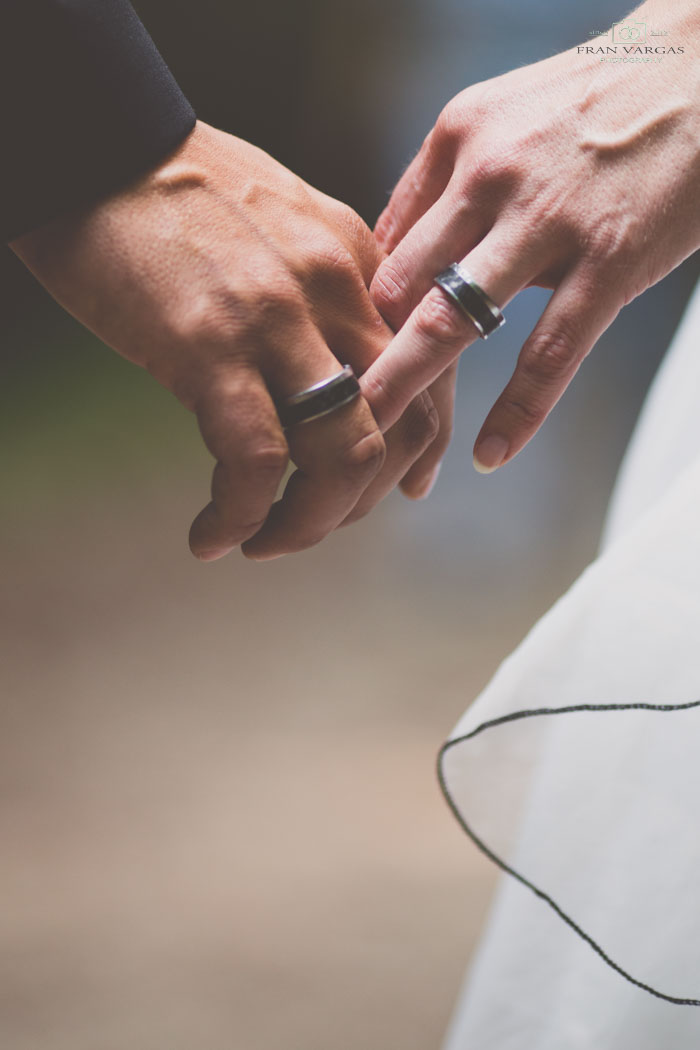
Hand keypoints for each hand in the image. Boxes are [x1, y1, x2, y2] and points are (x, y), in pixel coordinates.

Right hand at [11, 121, 444, 559]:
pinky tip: (211, 534)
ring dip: (313, 524)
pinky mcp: (210, 346)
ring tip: (266, 542)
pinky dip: (240, 517)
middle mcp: (336, 291)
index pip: (430, 371)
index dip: (425, 447)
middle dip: (367, 499)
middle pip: (404, 424)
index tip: (403, 489)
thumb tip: (338, 366)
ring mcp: (278, 318)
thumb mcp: (288, 227)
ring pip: (347, 455)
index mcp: (359, 264)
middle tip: (317, 522)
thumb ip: (328, 291)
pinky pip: (256, 462)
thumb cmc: (182, 196)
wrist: (100, 149)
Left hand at [363, 0, 699, 471]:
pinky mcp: (608, 260)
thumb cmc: (590, 107)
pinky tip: (488, 453)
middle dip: (359, 360)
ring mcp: (547, 221)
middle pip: (398, 290)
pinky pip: (550, 353)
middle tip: (322, 416)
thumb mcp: (496, 121)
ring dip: (406, 388)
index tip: (331, 365)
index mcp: (454, 143)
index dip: (350, 315)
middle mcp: (487, 177)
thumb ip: (440, 189)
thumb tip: (387, 258)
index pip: (382, 246)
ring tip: (375, 443)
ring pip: (453, 320)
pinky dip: (517, 412)